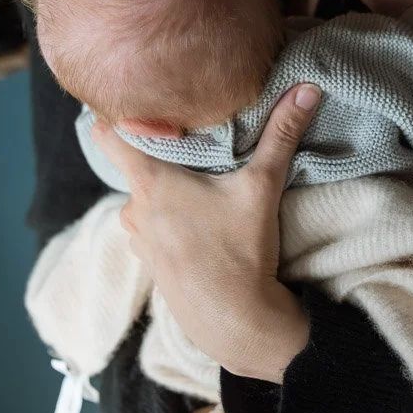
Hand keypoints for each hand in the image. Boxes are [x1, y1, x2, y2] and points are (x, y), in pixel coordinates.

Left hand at [91, 84, 320, 381]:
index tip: (141, 105)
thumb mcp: (261, 187)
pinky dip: (166, 219)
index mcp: (150, 183)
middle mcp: (134, 209)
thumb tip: (306, 88)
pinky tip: (197, 223)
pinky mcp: (150, 263)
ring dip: (162, 190)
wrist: (236, 324)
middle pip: (132, 165)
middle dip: (157, 154)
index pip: (106, 134)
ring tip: (196, 184)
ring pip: (142, 197)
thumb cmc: (241, 252)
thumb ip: (281, 135)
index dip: (119, 115)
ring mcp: (138, 239)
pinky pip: (150, 226)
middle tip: (188, 141)